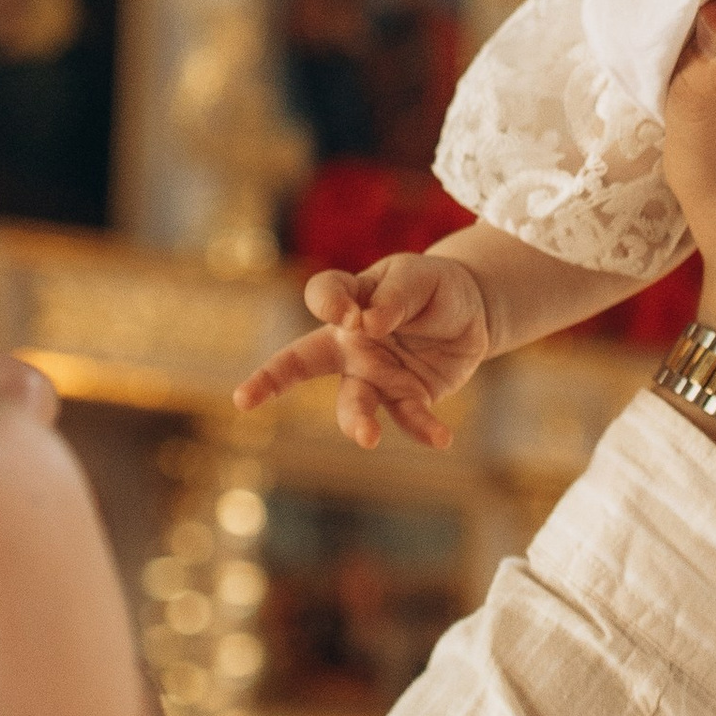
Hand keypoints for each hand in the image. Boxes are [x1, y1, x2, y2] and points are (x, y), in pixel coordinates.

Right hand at [232, 251, 488, 450]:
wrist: (472, 313)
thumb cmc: (433, 287)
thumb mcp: (419, 276)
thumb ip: (395, 295)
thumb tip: (367, 324)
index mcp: (350, 302)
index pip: (321, 296)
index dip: (329, 304)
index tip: (351, 314)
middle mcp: (351, 344)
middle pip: (300, 361)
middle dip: (269, 380)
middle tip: (243, 398)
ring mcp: (374, 375)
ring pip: (353, 403)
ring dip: (357, 422)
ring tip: (368, 437)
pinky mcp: (405, 397)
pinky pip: (408, 417)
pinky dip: (424, 430)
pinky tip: (441, 438)